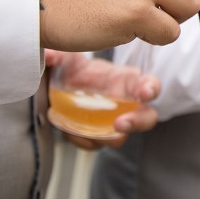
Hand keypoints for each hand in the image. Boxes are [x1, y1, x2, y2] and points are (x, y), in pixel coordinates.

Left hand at [46, 50, 160, 150]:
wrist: (57, 89)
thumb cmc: (75, 70)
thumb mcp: (68, 58)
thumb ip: (60, 55)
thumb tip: (48, 55)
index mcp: (126, 81)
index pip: (149, 85)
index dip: (151, 89)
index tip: (146, 93)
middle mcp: (125, 103)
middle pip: (147, 118)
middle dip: (138, 122)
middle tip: (120, 123)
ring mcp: (112, 122)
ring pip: (120, 137)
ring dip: (108, 137)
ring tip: (88, 132)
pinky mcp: (97, 135)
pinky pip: (96, 144)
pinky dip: (85, 141)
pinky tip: (72, 132)